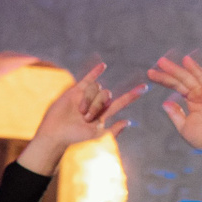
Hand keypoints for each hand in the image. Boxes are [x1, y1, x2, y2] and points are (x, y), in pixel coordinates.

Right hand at [17, 62, 145, 176]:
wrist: (56, 132)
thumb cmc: (75, 136)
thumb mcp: (95, 135)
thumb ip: (112, 130)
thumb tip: (128, 121)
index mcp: (104, 114)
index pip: (121, 102)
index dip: (132, 95)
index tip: (145, 88)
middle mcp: (97, 103)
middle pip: (106, 95)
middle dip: (97, 105)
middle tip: (85, 117)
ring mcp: (87, 95)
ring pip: (96, 88)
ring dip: (88, 100)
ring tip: (79, 111)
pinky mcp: (76, 90)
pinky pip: (89, 78)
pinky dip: (95, 71)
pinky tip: (103, 66)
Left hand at [147, 53, 201, 166]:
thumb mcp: (184, 126)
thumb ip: (175, 114)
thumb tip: (165, 103)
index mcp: (193, 101)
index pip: (177, 86)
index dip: (165, 80)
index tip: (151, 74)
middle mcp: (200, 94)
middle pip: (181, 80)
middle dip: (169, 72)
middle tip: (157, 63)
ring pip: (190, 77)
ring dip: (177, 68)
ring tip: (163, 61)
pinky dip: (195, 69)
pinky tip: (186, 60)